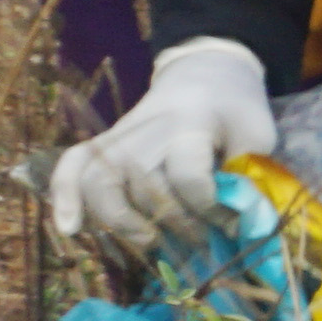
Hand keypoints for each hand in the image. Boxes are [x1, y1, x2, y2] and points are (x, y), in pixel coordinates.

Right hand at [52, 34, 273, 253]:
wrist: (205, 78)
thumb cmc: (234, 111)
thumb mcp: (257, 135)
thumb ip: (251, 173)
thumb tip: (244, 219)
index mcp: (191, 124)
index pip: (188, 175)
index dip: (210, 208)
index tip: (232, 223)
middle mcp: (146, 131)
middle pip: (144, 188)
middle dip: (175, 224)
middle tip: (201, 241)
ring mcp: (119, 137)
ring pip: (101, 184)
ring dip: (122, 221)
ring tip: (151, 242)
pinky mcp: (103, 145)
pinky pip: (71, 166)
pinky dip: (64, 196)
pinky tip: (69, 229)